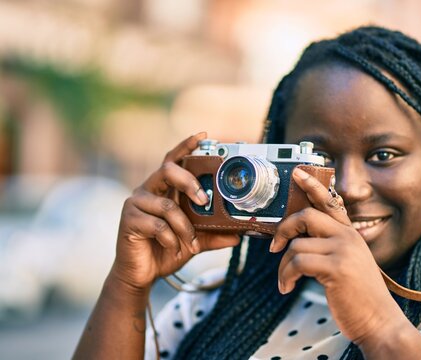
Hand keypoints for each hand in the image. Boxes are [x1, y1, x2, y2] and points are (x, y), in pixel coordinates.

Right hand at [112, 132, 239, 291]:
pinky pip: (157, 225)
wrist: (142, 274)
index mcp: (164, 189)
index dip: (186, 146)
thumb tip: (239, 234)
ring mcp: (136, 203)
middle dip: (189, 182)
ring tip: (192, 243)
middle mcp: (149, 190)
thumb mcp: (195, 241)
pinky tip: (175, 248)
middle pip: (168, 170)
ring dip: (185, 227)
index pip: (174, 160)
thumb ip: (214, 235)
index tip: (203, 136)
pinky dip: (171, 238)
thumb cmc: (166, 250)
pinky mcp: (129, 220)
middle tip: (204, 200)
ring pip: (167, 206)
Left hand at [271, 167, 405, 344]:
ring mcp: (343, 250)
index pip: (330, 202)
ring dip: (283, 266)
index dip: (312, 186)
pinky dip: (285, 276)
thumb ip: (330, 247)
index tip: (297, 173)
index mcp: (351, 234)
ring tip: (285, 281)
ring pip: (296, 245)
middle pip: (306, 215)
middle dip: (284, 229)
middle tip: (274, 247)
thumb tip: (296, 242)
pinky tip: (287, 288)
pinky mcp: (336, 268)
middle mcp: (348, 237)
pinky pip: (297, 262)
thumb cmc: (359, 297)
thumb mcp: (349, 264)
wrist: (380, 322)